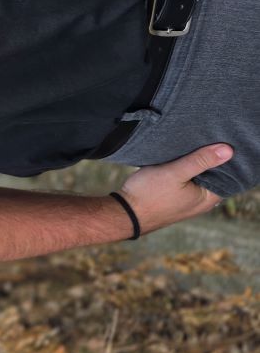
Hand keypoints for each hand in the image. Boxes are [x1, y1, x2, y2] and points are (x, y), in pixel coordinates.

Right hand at [115, 143, 230, 234]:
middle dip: (211, 160)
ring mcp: (189, 202)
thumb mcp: (175, 172)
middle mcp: (203, 202)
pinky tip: (179, 161)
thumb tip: (228, 150)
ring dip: (196, 165)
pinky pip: (188, 182)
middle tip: (206, 140)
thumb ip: (200, 160)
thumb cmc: (149, 194)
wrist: (125, 212)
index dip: (226, 158)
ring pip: (199, 178)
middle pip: (214, 176)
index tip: (221, 141)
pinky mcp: (176, 199)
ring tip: (192, 147)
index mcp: (209, 198)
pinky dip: (186, 171)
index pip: (228, 175)